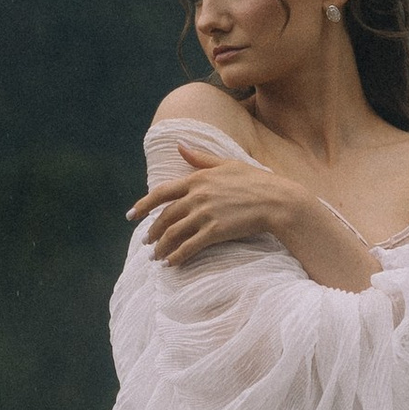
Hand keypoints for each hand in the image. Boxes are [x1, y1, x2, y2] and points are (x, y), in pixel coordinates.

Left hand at [130, 150, 309, 266]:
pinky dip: (177, 257)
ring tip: (156, 257)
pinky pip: (189, 247)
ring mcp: (205, 215)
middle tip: (146, 242)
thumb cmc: (256, 181)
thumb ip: (199, 158)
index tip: (130, 216)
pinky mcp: (215, 232)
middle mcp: (197, 197)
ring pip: (174, 234)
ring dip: (161, 248)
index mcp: (197, 179)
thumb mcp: (226, 163)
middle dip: (152, 232)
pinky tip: (171, 264)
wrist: (278, 200)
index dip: (143, 205)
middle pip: (165, 217)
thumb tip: (179, 145)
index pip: (161, 193)